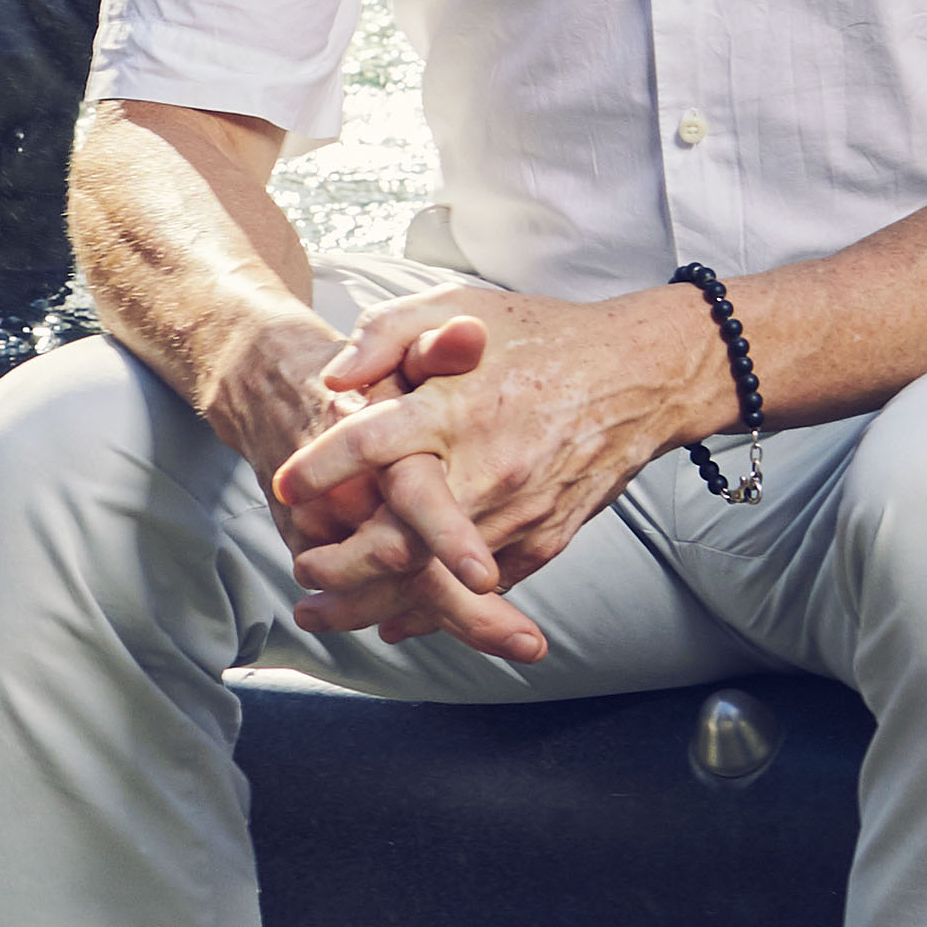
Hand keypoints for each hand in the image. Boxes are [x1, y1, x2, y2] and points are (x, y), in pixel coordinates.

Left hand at [262, 286, 682, 658]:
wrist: (641, 374)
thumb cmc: (541, 336)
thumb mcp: (458, 305)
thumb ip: (388, 334)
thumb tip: (334, 380)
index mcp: (456, 406)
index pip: (372, 442)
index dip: (321, 467)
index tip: (284, 485)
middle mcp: (485, 466)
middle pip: (397, 537)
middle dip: (338, 566)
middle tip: (299, 570)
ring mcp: (519, 511)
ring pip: (435, 578)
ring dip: (373, 603)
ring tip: (324, 614)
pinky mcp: (547, 538)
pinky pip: (483, 592)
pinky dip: (436, 612)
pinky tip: (397, 621)